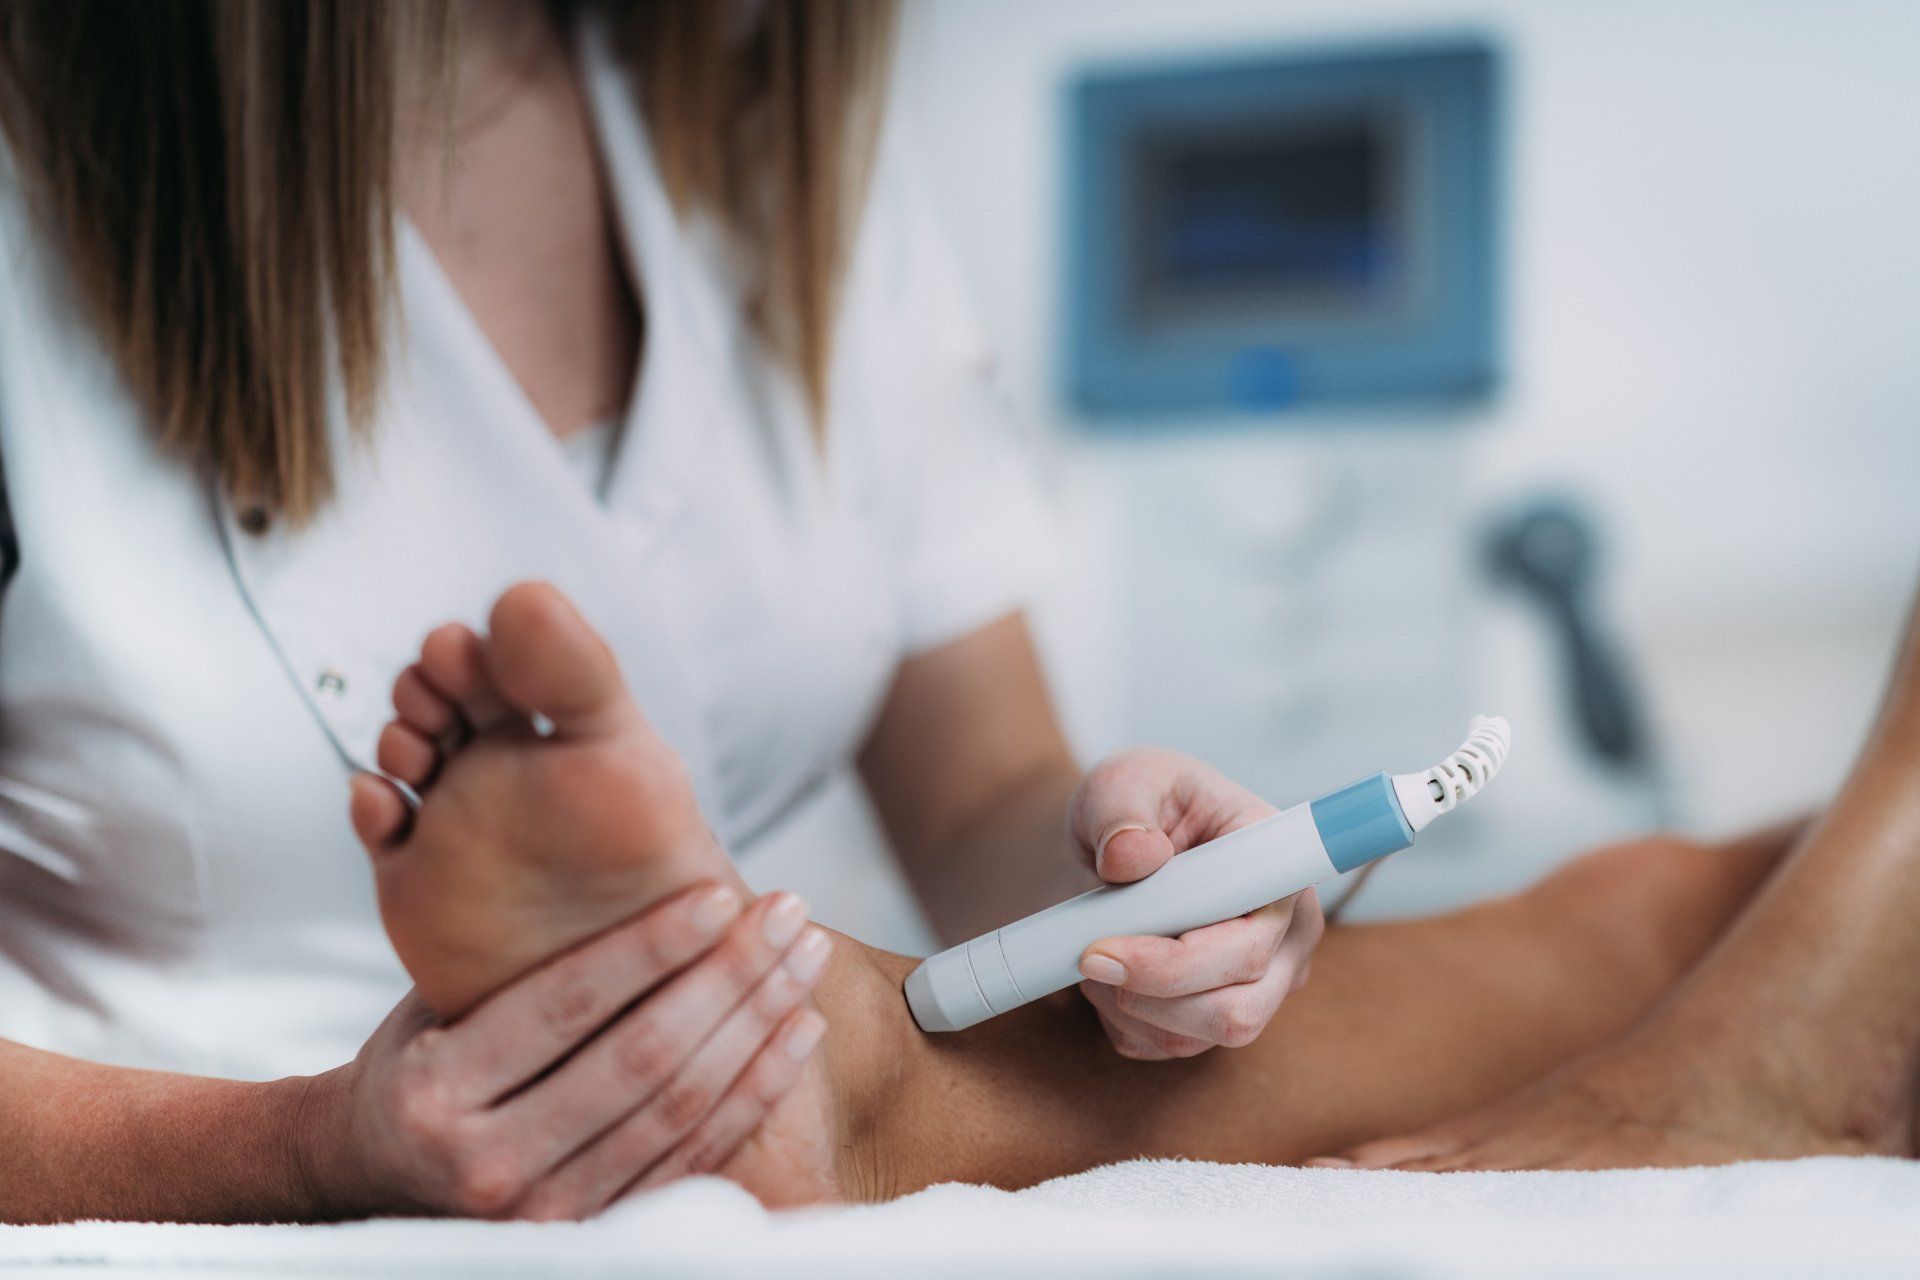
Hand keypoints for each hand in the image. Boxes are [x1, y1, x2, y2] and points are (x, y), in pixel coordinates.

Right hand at [298, 883, 830, 1219]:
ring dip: (758, 1027)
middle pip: (640, 1059)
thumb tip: (620, 868)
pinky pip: (694, 1158)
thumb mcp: (430, 1006)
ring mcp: (544, 1211)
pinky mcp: (591, 1233)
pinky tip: (795, 1034)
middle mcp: (487, 1162)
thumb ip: (513, 964)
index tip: (721, 894)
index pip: (566, 1006)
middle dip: (729, 977)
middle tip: (788, 912)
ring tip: (805, 959)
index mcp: (437, 1090)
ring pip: (679, 1110)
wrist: (370, 1179)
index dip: (651, 947)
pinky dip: (755, 1093)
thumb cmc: (413, 1065)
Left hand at [1068, 749, 1324, 1058]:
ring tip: (1091, 946)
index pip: (1252, 946)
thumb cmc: (1145, 800)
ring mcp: (1262, 982)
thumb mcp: (1127, 779)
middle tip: (1085, 955)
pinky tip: (1106, 970)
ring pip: (1197, 1037)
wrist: (1128, 835)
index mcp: (1279, 873)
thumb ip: (1123, 808)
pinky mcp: (1219, 1012)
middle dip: (1146, 994)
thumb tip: (1132, 855)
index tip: (1102, 949)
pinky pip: (1166, 1046)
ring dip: (1125, 1004)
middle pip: (1236, 1011)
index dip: (1177, 964)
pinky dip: (1121, 1019)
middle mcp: (1287, 937)